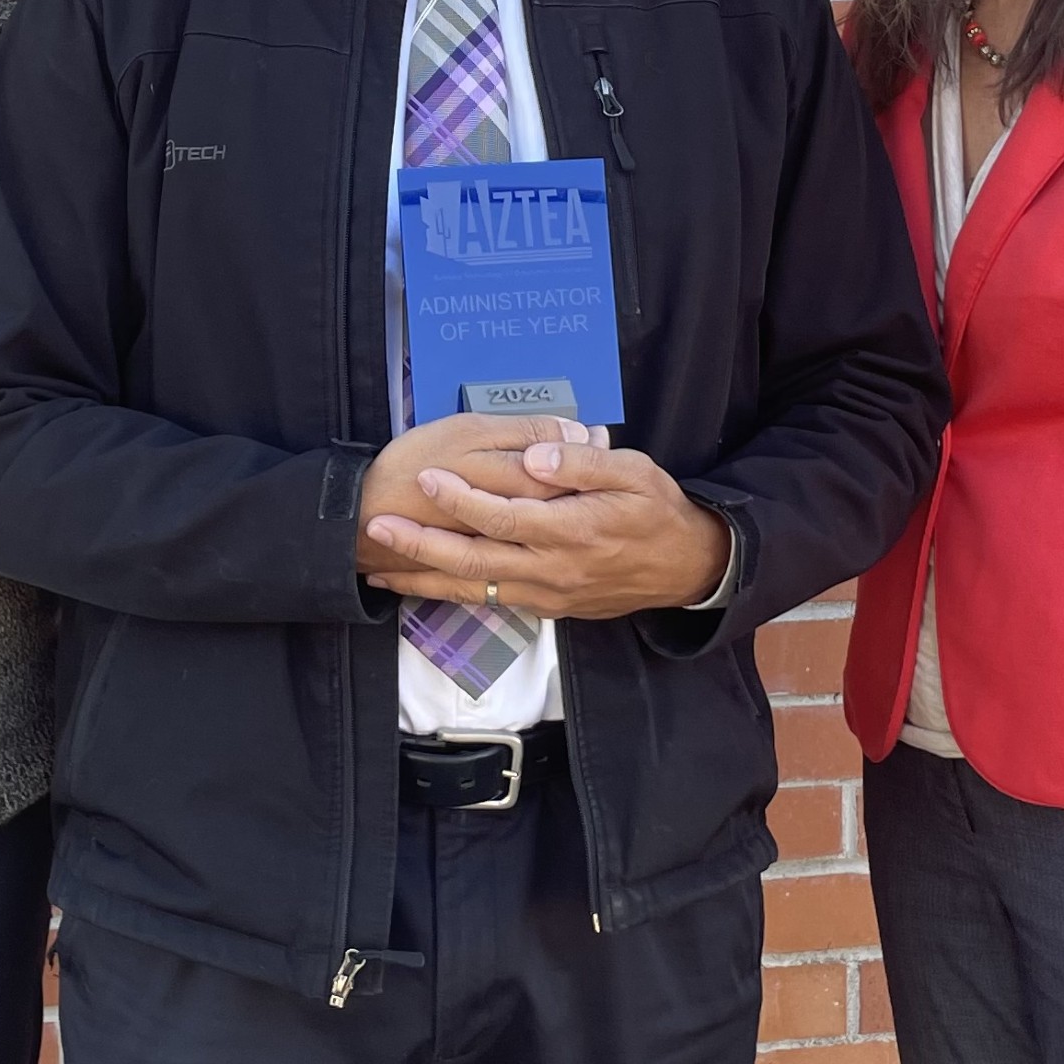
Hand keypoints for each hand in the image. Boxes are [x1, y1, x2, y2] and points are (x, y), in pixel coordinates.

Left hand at [364, 437, 730, 617]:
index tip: (427, 479)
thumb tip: (535, 457)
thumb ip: (582, 464)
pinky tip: (420, 583)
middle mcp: (552, 569)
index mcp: (572, 531)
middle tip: (377, 527)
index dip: (462, 499)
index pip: (504, 517)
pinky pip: (488, 601)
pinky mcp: (545, 607)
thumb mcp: (634, 472)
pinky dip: (449, 593)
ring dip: (425, 577)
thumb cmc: (658, 510)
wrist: (686, 568)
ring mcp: (546, 593)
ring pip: (474, 589)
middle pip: (474, 561)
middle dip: (421, 545)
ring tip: (379, 566)